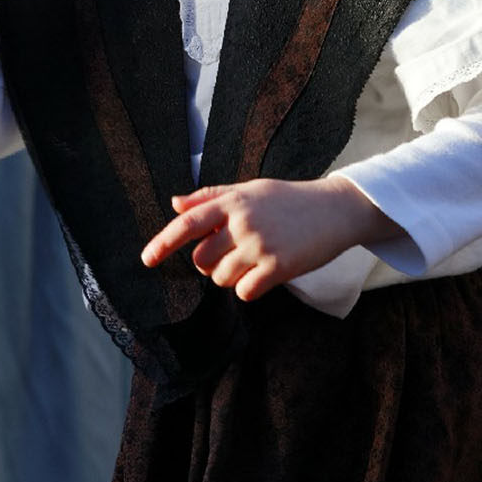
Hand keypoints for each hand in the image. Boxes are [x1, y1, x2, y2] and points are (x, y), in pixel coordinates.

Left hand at [139, 176, 395, 300]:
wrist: (335, 209)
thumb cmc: (289, 199)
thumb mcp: (250, 189)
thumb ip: (211, 196)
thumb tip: (175, 204)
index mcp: (232, 202)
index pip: (188, 224)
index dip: (163, 243)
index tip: (146, 260)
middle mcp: (242, 223)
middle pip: (202, 261)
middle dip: (211, 264)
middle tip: (235, 254)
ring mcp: (260, 245)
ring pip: (221, 279)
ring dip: (233, 276)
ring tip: (256, 259)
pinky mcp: (278, 267)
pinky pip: (244, 292)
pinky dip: (251, 288)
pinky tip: (267, 273)